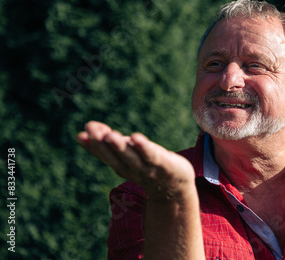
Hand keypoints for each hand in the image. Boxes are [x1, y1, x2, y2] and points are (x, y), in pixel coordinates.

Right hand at [77, 121, 195, 202]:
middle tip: (91, 131)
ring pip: (131, 157)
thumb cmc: (146, 166)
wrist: (174, 188)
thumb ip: (110, 141)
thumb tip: (89, 126)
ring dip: (120, 146)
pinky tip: (137, 138)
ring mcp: (147, 168)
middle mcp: (130, 168)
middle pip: (115, 156)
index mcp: (119, 165)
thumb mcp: (127, 153)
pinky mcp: (163, 164)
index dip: (92, 145)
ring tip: (109, 135)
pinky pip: (152, 156)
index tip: (81, 135)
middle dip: (102, 144)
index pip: (104, 154)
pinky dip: (144, 148)